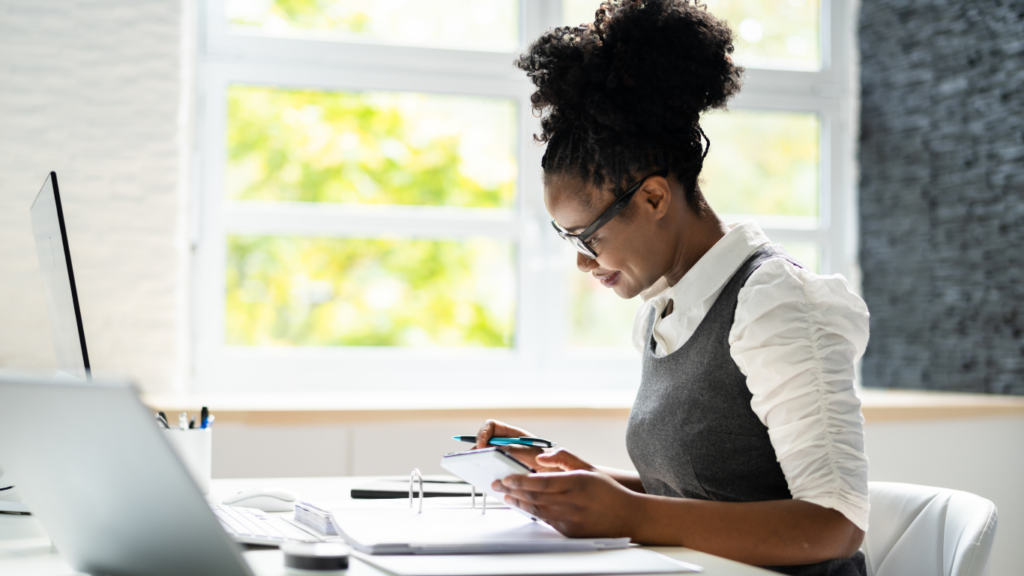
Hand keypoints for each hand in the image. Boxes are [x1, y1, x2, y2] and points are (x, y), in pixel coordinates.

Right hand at [474, 419, 558, 471]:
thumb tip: (495, 450)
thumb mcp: (531, 452)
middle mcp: (505, 444)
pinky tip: (491, 481)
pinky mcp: (504, 471)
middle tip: (475, 461)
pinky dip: (489, 475)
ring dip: (481, 464)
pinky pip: (491, 471)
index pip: (491, 426)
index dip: (483, 433)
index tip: (482, 447)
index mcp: (512, 434)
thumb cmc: (547, 459)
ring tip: (480, 472)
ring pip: (486, 458)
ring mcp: (503, 458)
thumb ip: (514, 450)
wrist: (556, 474)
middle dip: (478, 450)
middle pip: (484, 442)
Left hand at [491, 448, 639, 538]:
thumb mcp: (588, 467)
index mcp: (576, 483)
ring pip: (536, 510)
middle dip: (513, 490)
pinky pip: (546, 520)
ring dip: (518, 502)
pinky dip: (532, 512)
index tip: (506, 477)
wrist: (627, 517)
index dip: (520, 480)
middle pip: (535, 496)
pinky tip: (523, 506)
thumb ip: (564, 458)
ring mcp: (570, 518)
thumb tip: (541, 458)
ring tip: (506, 495)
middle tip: (498, 484)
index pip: (541, 482)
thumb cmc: (607, 491)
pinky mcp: (569, 531)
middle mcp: (572, 502)